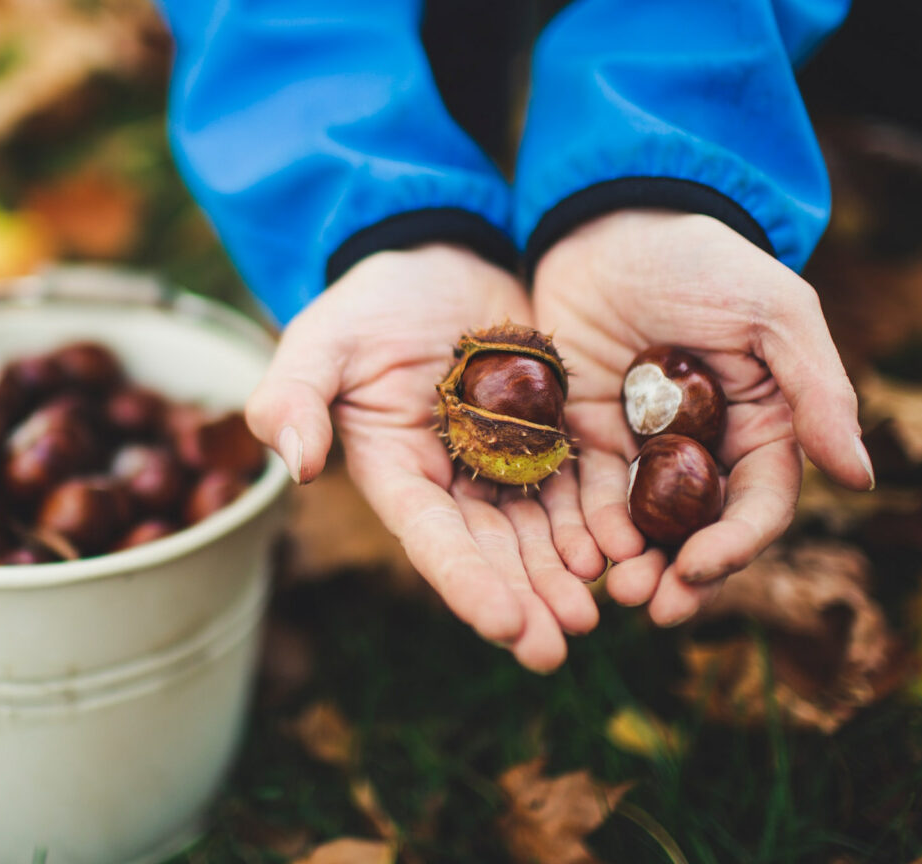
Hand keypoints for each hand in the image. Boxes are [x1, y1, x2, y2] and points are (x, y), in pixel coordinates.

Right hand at [247, 244, 603, 671]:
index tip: (505, 626)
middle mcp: (454, 483)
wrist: (438, 258)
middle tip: (559, 646)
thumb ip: (293, 396)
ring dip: (566, 576)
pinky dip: (601, 520)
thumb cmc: (368, 303)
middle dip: (525, 600)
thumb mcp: (321, 340)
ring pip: (542, 531)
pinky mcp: (553, 436)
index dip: (467, 583)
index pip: (432, 539)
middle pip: (492, 552)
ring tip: (600, 612)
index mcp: (398, 474)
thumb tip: (296, 463)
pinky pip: (581, 485)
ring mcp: (507, 463)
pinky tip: (628, 550)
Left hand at [530, 210, 874, 625]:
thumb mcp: (771, 313)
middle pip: (698, 531)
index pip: (758, 504)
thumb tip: (860, 478)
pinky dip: (583, 530)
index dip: (736, 545)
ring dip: (630, 565)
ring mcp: (642, 446)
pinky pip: (585, 494)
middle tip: (652, 608)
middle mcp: (704, 448)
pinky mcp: (585, 436)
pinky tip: (574, 556)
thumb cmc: (701, 260)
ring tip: (611, 594)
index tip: (701, 568)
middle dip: (680, 575)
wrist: (608, 223)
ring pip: (641, 526)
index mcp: (762, 426)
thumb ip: (817, 391)